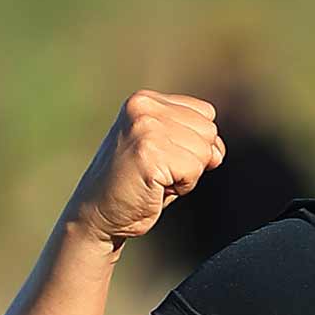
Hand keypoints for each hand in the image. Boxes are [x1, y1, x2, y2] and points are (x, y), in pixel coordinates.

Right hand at [65, 91, 224, 245]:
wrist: (97, 215)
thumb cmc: (136, 185)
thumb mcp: (165, 149)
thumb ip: (193, 138)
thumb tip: (218, 151)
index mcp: (145, 100)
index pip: (206, 114)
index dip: (196, 143)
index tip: (164, 157)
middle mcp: (144, 107)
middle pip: (209, 132)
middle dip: (193, 159)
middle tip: (158, 171)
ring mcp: (145, 128)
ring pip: (204, 152)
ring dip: (187, 175)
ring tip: (155, 179)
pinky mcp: (148, 152)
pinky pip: (194, 170)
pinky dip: (182, 187)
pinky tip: (154, 188)